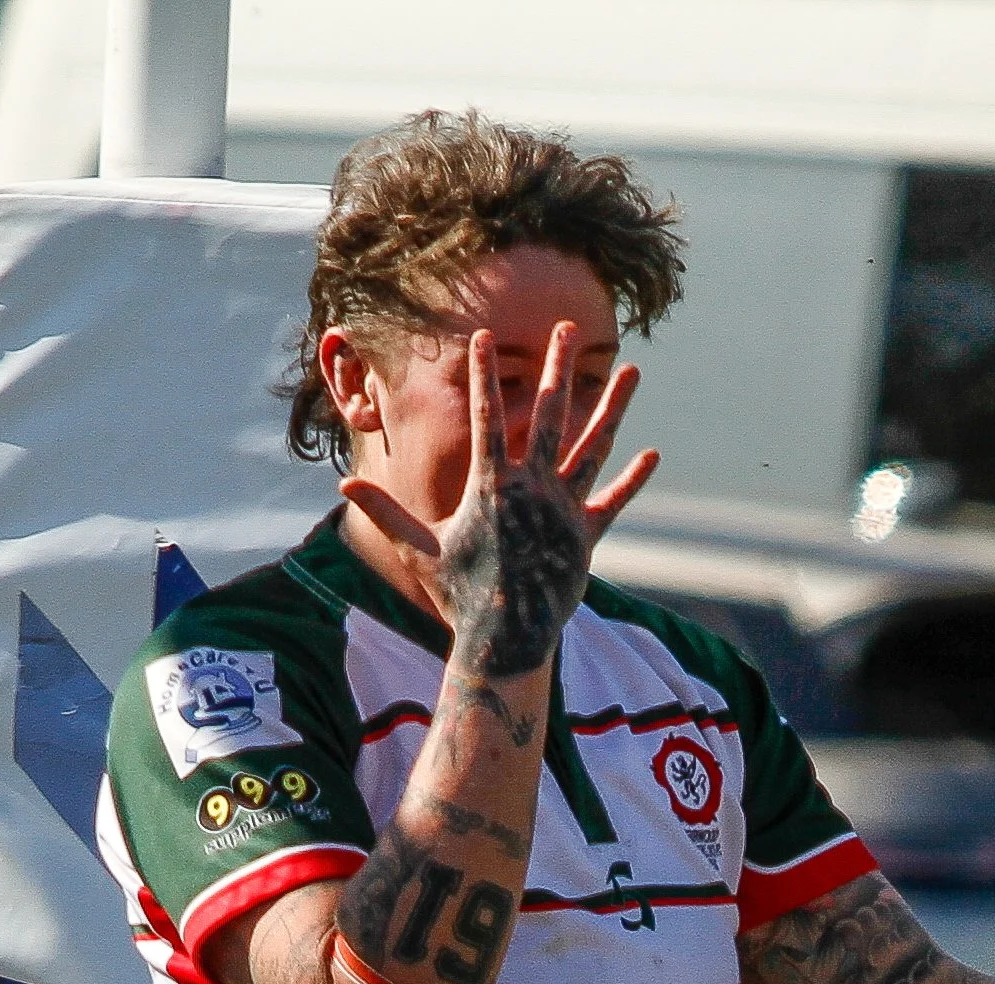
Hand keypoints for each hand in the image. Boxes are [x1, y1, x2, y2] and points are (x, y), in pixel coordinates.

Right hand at [341, 324, 657, 682]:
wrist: (504, 643)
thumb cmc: (459, 597)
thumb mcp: (420, 550)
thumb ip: (388, 513)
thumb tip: (342, 487)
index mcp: (492, 487)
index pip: (486, 417)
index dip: (482, 374)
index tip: (482, 335)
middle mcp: (533, 490)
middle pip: (549, 415)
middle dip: (558, 367)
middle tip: (569, 328)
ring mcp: (564, 511)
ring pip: (592, 447)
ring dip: (613, 407)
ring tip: (632, 371)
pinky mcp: (586, 538)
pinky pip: (613, 502)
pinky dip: (632, 480)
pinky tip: (651, 454)